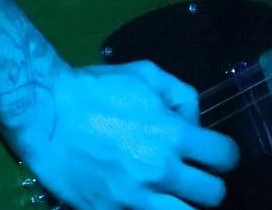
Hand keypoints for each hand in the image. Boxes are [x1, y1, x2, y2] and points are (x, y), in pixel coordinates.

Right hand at [9, 59, 240, 209]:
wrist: (45, 115)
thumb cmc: (96, 89)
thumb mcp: (146, 75)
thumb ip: (181, 95)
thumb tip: (195, 123)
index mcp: (173, 135)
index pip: (226, 157)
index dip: (225, 155)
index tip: (215, 154)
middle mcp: (159, 172)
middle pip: (213, 196)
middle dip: (209, 184)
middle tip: (196, 176)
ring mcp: (133, 199)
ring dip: (186, 206)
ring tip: (175, 196)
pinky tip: (147, 202)